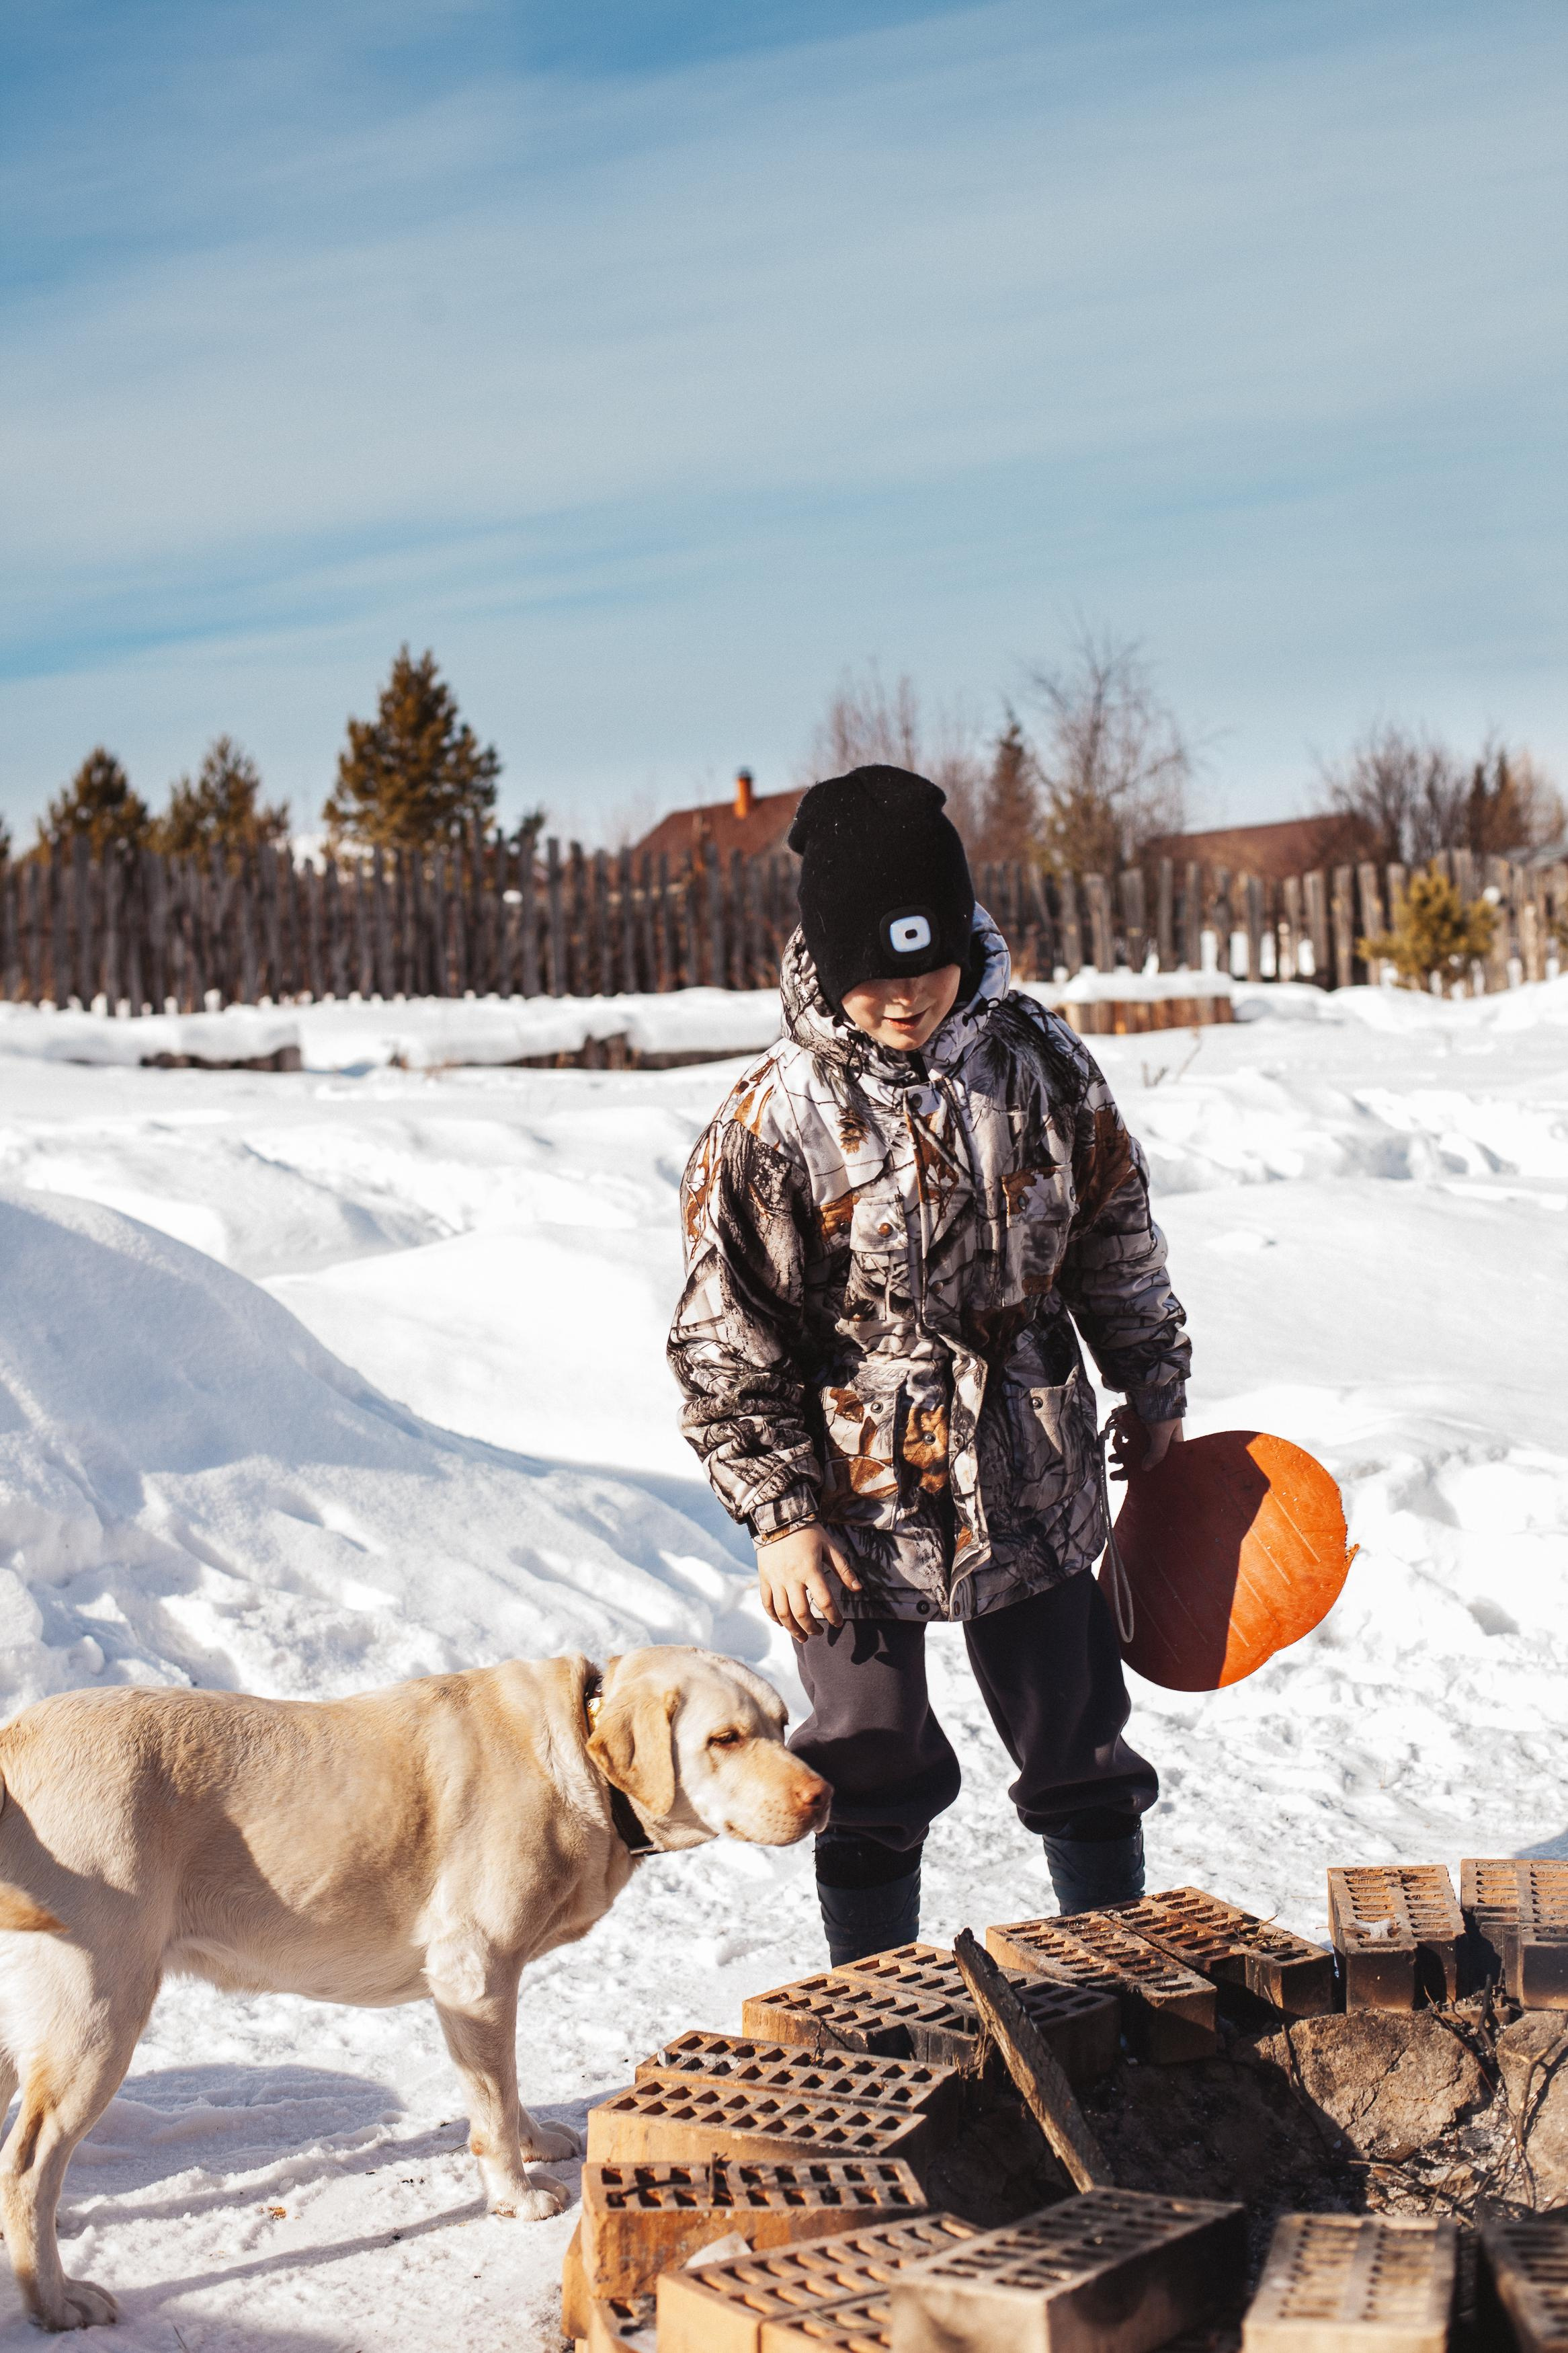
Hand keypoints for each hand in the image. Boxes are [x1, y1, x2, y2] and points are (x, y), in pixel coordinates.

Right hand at [756, 1524, 861, 1641]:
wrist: (779, 1517)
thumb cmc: (808, 1531)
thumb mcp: (829, 1546)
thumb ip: (843, 1569)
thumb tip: (858, 1589)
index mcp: (811, 1570)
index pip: (824, 1601)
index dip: (834, 1616)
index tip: (839, 1623)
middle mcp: (792, 1578)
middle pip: (801, 1612)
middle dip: (812, 1628)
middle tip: (819, 1633)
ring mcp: (776, 1579)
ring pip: (782, 1612)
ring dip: (793, 1629)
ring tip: (802, 1636)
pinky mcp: (764, 1577)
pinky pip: (767, 1602)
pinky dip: (773, 1616)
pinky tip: (782, 1623)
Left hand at [1108, 1405, 1184, 1481]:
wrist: (1152, 1385)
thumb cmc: (1163, 1410)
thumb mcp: (1162, 1433)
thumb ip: (1156, 1451)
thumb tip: (1145, 1469)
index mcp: (1172, 1444)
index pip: (1162, 1464)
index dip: (1150, 1474)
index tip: (1137, 1483)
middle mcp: (1160, 1440)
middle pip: (1144, 1459)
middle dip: (1129, 1467)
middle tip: (1115, 1475)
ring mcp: (1147, 1432)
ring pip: (1133, 1449)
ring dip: (1122, 1455)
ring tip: (1110, 1459)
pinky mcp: (1136, 1424)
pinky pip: (1128, 1436)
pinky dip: (1120, 1441)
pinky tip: (1112, 1442)